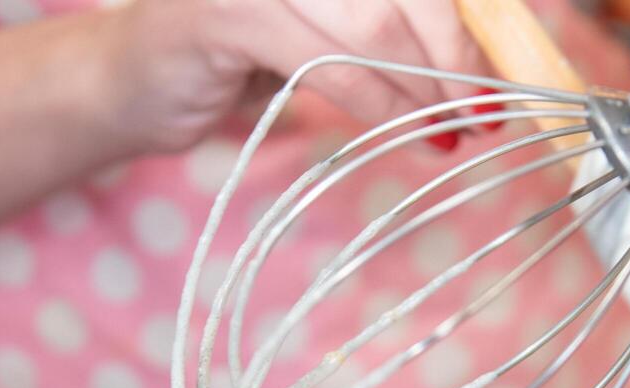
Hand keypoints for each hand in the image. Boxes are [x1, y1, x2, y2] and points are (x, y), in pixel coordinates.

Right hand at [103, 0, 492, 154]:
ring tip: (450, 130)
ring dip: (424, 88)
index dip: (465, 21)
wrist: (130, 81)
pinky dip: (379, 103)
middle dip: (455, 55)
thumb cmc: (238, 51)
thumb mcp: (325, 25)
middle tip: (484, 111)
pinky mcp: (226, 13)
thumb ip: (387, 22)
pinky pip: (328, 62)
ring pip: (374, 24)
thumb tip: (479, 51)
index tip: (499, 71)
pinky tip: (408, 132)